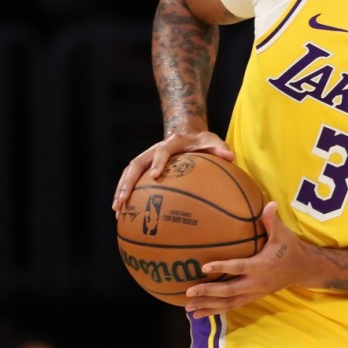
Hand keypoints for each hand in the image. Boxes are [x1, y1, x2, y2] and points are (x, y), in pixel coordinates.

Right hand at [112, 131, 232, 215]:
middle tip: (124, 198)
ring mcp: (147, 157)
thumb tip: (231, 157)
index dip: (158, 161)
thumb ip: (221, 148)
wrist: (189, 135)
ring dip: (121, 190)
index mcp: (172, 143)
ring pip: (129, 172)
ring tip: (116, 209)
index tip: (155, 175)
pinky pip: (131, 180)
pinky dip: (124, 194)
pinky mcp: (144, 166)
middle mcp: (154, 149)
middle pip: (137, 163)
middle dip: (129, 181)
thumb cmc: (204, 142)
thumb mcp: (214, 142)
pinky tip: (121, 213)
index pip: (162, 151)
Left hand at [185, 202, 311, 317]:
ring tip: (189, 309)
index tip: (204, 267)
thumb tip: (269, 203)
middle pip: (229, 291)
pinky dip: (217, 310)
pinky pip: (233, 306)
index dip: (222, 267)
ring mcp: (255, 292)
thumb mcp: (283, 235)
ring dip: (209, 306)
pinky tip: (202, 313)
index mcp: (261, 266)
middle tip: (189, 292)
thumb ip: (272, 221)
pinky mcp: (254, 297)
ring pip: (229, 303)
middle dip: (208, 292)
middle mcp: (256, 282)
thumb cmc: (291, 249)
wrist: (304, 269)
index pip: (239, 267)